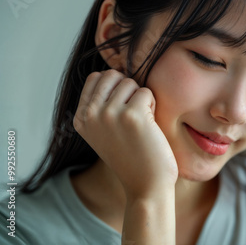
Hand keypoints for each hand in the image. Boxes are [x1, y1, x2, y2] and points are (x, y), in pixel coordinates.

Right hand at [73, 69, 177, 198]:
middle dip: (128, 88)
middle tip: (134, 113)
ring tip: (142, 122)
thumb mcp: (105, 132)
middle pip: (111, 75)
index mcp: (80, 119)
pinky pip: (146, 91)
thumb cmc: (133, 157)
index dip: (115, 86)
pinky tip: (150, 125)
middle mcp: (90, 115)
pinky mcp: (131, 115)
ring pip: (130, 82)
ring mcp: (109, 114)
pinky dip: (153, 104)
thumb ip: (100, 106)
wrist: (146, 185)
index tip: (123, 108)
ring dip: (141, 98)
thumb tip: (111, 72)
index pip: (95, 78)